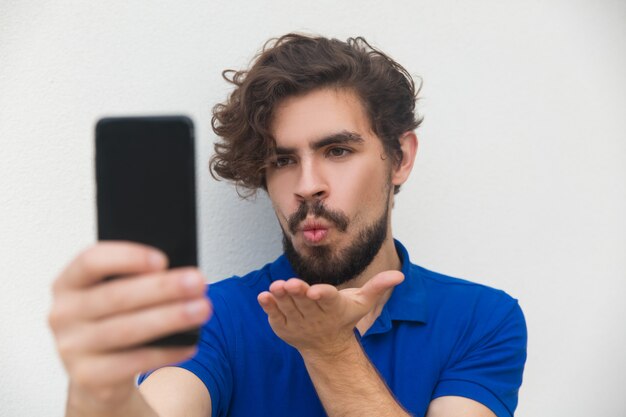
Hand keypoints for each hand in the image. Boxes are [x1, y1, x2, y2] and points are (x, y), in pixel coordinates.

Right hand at [48, 241, 210, 405]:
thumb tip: (180, 275)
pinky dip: (167, 352)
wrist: (97, 373)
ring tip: (202, 309)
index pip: (91, 261)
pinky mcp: (88, 376)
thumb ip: (136, 280)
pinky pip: (135, 362)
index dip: (128, 258)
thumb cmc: (114, 318)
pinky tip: (191, 344)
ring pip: (128, 330)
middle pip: (117, 296)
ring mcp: (72, 347)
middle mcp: (63, 313)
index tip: (163, 260)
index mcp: (68, 282)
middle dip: (163, 288)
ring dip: (171, 318)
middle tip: (198, 283)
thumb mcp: (114, 293)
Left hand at [257, 271, 402, 356]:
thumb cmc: (343, 317)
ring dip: (281, 298)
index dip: (322, 294)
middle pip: (306, 303)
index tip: (316, 290)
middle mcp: (315, 316)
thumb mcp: (362, 302)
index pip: (328, 300)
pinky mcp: (283, 326)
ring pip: (289, 308)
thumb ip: (377, 286)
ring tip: (276, 287)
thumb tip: (400, 276)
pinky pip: (274, 316)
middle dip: (298, 293)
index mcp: (333, 307)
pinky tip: (263, 296)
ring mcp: (298, 323)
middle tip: (290, 283)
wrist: (325, 345)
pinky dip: (269, 307)